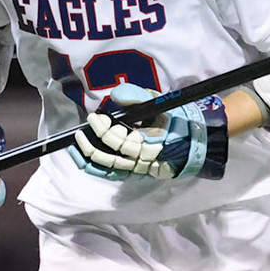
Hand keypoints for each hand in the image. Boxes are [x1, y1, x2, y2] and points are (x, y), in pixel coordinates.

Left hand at [71, 85, 227, 180]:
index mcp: (150, 142)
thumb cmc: (175, 120)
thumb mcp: (160, 103)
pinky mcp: (135, 173)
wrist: (193, 142)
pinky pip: (112, 174)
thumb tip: (116, 96)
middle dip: (92, 141)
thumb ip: (137, 97)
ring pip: (108, 168)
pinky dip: (96, 168)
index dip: (102, 128)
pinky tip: (83, 159)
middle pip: (110, 155)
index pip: (118, 139)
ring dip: (88, 158)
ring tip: (76, 145)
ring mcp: (138, 168)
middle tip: (83, 128)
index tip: (95, 116)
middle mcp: (143, 159)